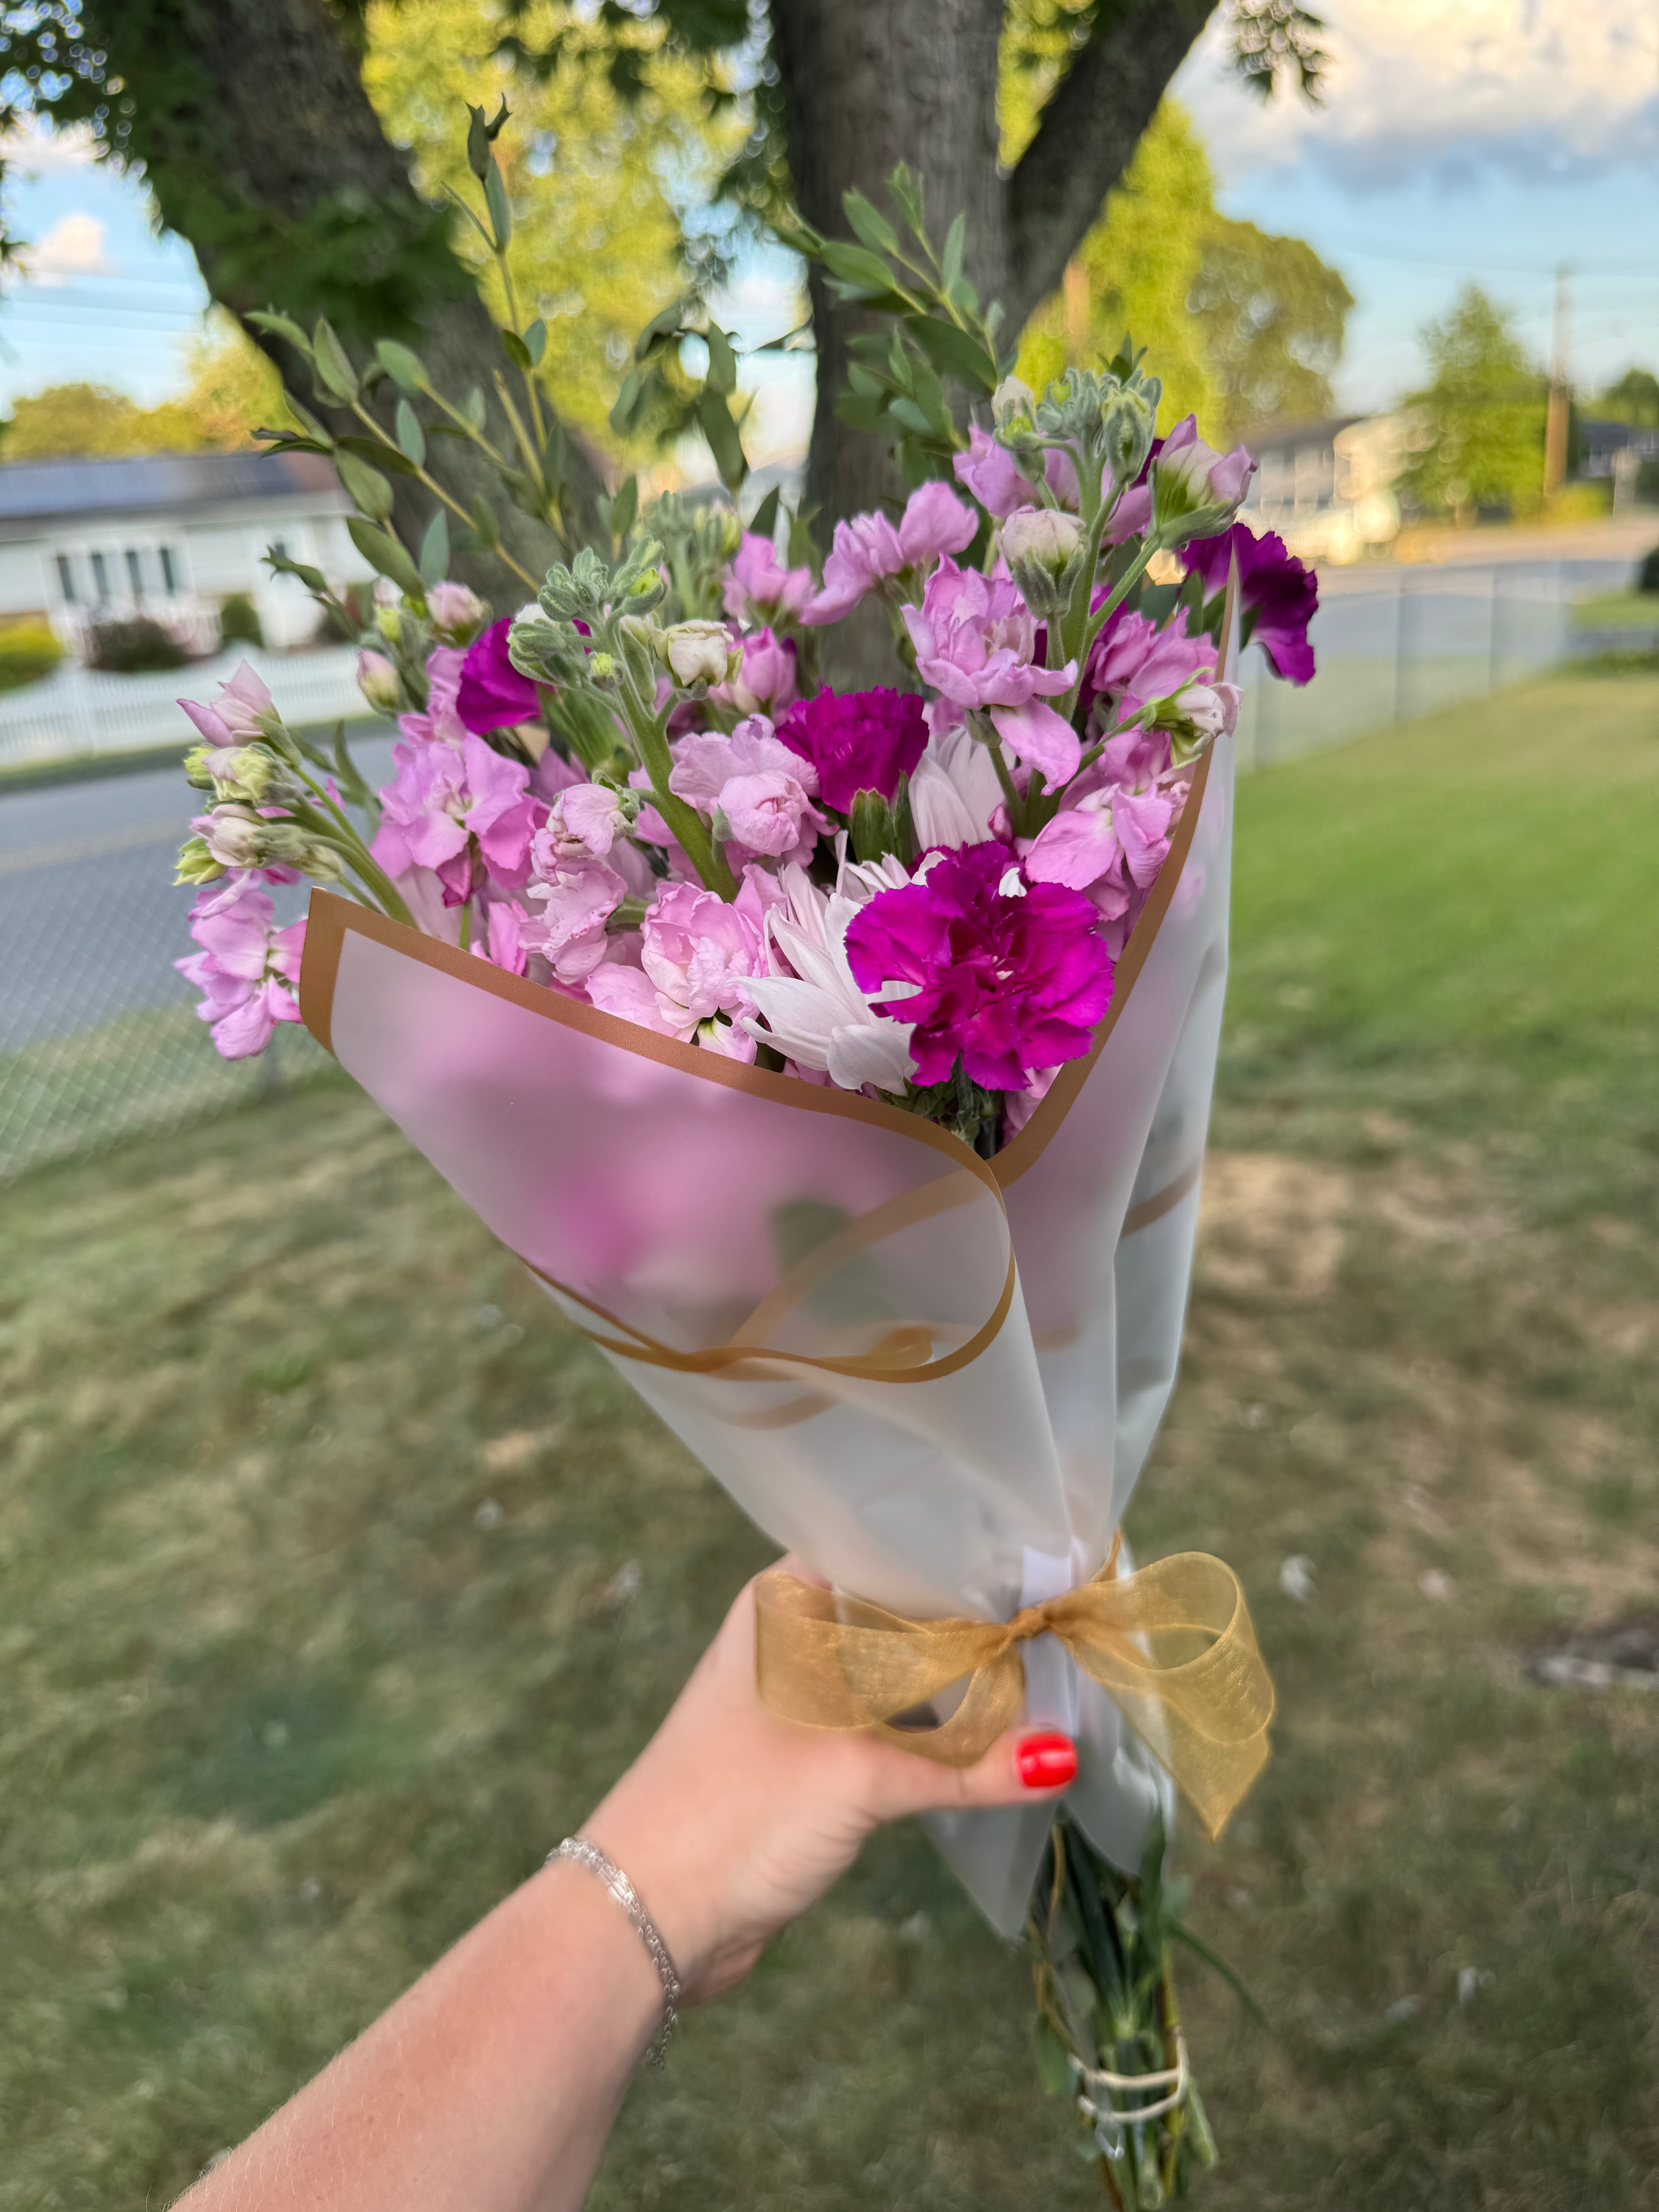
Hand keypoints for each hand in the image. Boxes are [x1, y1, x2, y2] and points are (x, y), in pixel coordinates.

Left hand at [582, 1560, 1075, 2003]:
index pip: (891, 1553)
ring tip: (1052, 1683)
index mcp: (787, 1601)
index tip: (1042, 1564)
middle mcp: (793, 1638)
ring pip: (901, 1681)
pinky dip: (939, 1740)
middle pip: (904, 1619)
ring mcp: (802, 1701)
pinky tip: (1001, 1744)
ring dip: (963, 1694)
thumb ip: (967, 1766)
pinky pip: (890, 1732)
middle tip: (1064, 1627)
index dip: (965, 1561)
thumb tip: (1063, 1757)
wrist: (646, 1917)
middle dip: (977, 1634)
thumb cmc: (735, 1812)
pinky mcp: (812, 1761)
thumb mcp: (860, 1779)